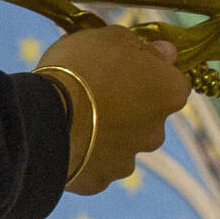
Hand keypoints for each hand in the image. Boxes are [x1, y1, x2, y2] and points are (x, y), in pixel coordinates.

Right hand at [41, 21, 191, 193]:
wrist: (45, 116)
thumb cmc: (83, 67)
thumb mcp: (115, 38)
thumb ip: (146, 47)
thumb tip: (167, 52)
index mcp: (169, 93)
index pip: (174, 81)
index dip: (151, 72)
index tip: (129, 65)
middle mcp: (157, 133)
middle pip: (149, 117)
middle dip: (130, 107)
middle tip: (97, 92)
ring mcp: (128, 161)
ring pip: (122, 144)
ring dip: (107, 133)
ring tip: (76, 119)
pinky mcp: (99, 181)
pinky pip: (95, 165)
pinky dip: (85, 155)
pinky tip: (65, 141)